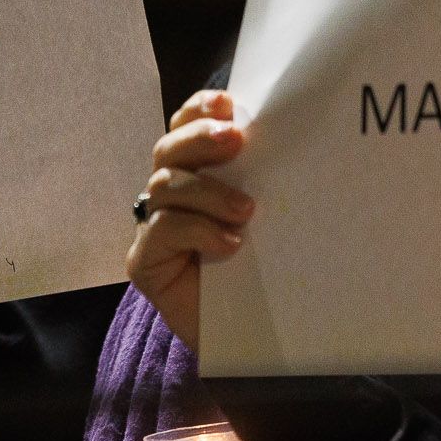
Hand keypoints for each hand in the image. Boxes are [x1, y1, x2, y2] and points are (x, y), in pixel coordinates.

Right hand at [124, 91, 257, 351]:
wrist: (252, 337)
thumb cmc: (265, 273)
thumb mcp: (271, 217)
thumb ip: (267, 180)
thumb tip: (296, 136)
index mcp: (199, 174)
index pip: (187, 126)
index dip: (200, 109)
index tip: (229, 103)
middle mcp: (172, 196)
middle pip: (169, 149)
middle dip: (199, 137)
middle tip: (235, 139)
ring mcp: (154, 227)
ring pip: (165, 185)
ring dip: (207, 191)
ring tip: (245, 211)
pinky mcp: (145, 261)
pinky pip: (161, 230)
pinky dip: (196, 230)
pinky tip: (228, 244)